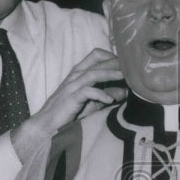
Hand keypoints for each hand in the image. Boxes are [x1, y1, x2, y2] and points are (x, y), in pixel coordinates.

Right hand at [10, 47, 125, 163]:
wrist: (47, 125)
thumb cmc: (68, 113)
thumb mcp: (91, 103)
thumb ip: (106, 95)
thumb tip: (125, 92)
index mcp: (79, 73)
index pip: (96, 55)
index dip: (112, 56)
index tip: (126, 64)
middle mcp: (75, 76)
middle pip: (98, 62)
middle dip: (116, 63)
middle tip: (132, 68)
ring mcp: (72, 86)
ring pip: (93, 74)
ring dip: (110, 74)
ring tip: (125, 78)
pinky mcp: (70, 98)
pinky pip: (87, 92)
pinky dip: (100, 94)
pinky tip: (110, 100)